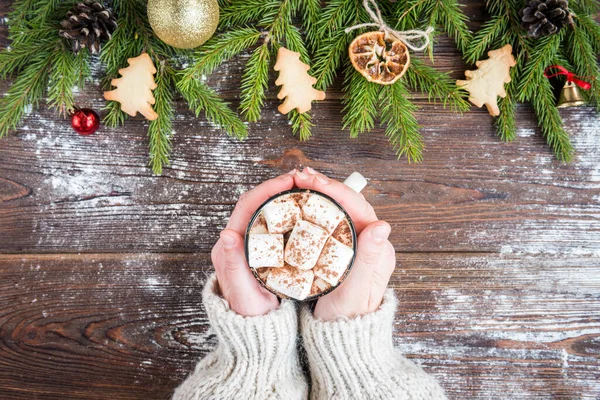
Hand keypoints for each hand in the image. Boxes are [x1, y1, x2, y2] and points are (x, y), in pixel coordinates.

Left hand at [211, 170, 295, 315]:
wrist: (252, 329)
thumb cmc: (250, 314)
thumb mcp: (243, 292)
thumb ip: (232, 265)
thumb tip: (227, 234)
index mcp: (229, 246)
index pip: (248, 206)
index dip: (268, 189)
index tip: (291, 180)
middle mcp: (234, 240)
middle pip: (255, 202)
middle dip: (277, 187)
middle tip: (303, 180)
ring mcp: (246, 243)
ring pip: (263, 210)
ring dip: (282, 196)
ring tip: (305, 189)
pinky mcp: (257, 248)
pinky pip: (271, 222)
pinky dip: (286, 211)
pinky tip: (302, 209)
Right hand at [294, 167, 395, 320]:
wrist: (342, 336)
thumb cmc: (348, 319)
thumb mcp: (356, 292)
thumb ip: (369, 260)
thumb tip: (383, 225)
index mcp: (379, 249)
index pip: (358, 208)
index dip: (334, 190)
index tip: (311, 180)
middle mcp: (370, 243)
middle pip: (349, 204)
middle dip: (325, 186)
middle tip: (300, 176)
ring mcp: (356, 245)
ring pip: (339, 210)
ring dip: (320, 194)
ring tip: (298, 183)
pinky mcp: (342, 249)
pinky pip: (331, 221)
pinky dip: (316, 208)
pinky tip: (301, 202)